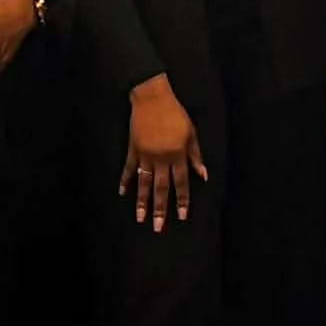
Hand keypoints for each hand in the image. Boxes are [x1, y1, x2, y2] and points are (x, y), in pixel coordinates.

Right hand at [122, 76, 206, 229]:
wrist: (152, 98)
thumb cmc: (175, 114)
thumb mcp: (191, 133)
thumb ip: (195, 156)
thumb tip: (203, 175)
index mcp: (177, 155)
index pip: (181, 183)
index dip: (182, 200)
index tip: (182, 216)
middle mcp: (162, 159)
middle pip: (161, 188)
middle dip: (160, 209)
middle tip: (157, 227)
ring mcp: (145, 155)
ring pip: (144, 183)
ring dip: (142, 201)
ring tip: (140, 218)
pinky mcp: (133, 149)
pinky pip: (129, 168)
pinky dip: (125, 180)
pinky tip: (122, 192)